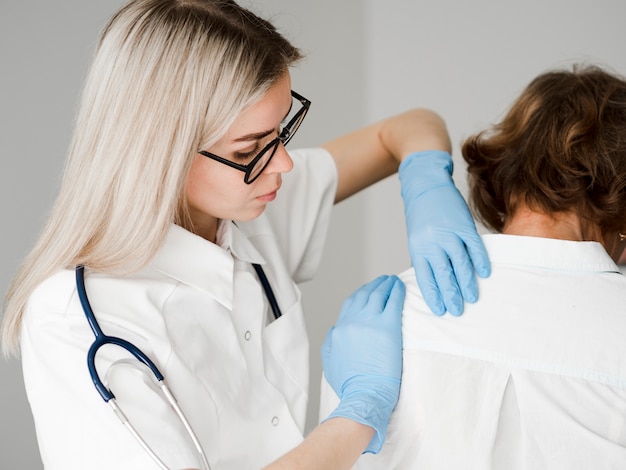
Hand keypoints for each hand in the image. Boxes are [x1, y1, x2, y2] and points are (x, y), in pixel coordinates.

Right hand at [321, 275, 405, 453]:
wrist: (364, 393)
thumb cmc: (350, 384)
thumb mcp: (330, 360)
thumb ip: (331, 341)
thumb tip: (336, 329)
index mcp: (340, 329)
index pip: (350, 304)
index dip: (360, 294)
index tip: (368, 291)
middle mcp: (353, 321)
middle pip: (364, 295)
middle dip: (374, 286)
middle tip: (383, 281)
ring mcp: (370, 322)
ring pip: (378, 294)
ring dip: (386, 285)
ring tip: (393, 281)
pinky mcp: (388, 327)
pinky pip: (393, 302)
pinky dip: (396, 292)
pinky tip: (400, 288)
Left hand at [399, 150, 489, 315]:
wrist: (427, 186)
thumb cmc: (422, 216)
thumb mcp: (417, 238)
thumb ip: (427, 258)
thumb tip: (437, 283)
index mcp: (418, 248)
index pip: (425, 277)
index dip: (433, 294)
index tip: (440, 311)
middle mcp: (432, 242)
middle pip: (443, 273)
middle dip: (451, 294)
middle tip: (457, 311)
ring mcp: (448, 233)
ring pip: (459, 263)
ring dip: (466, 282)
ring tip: (472, 298)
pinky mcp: (463, 224)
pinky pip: (474, 246)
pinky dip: (480, 260)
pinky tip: (484, 273)